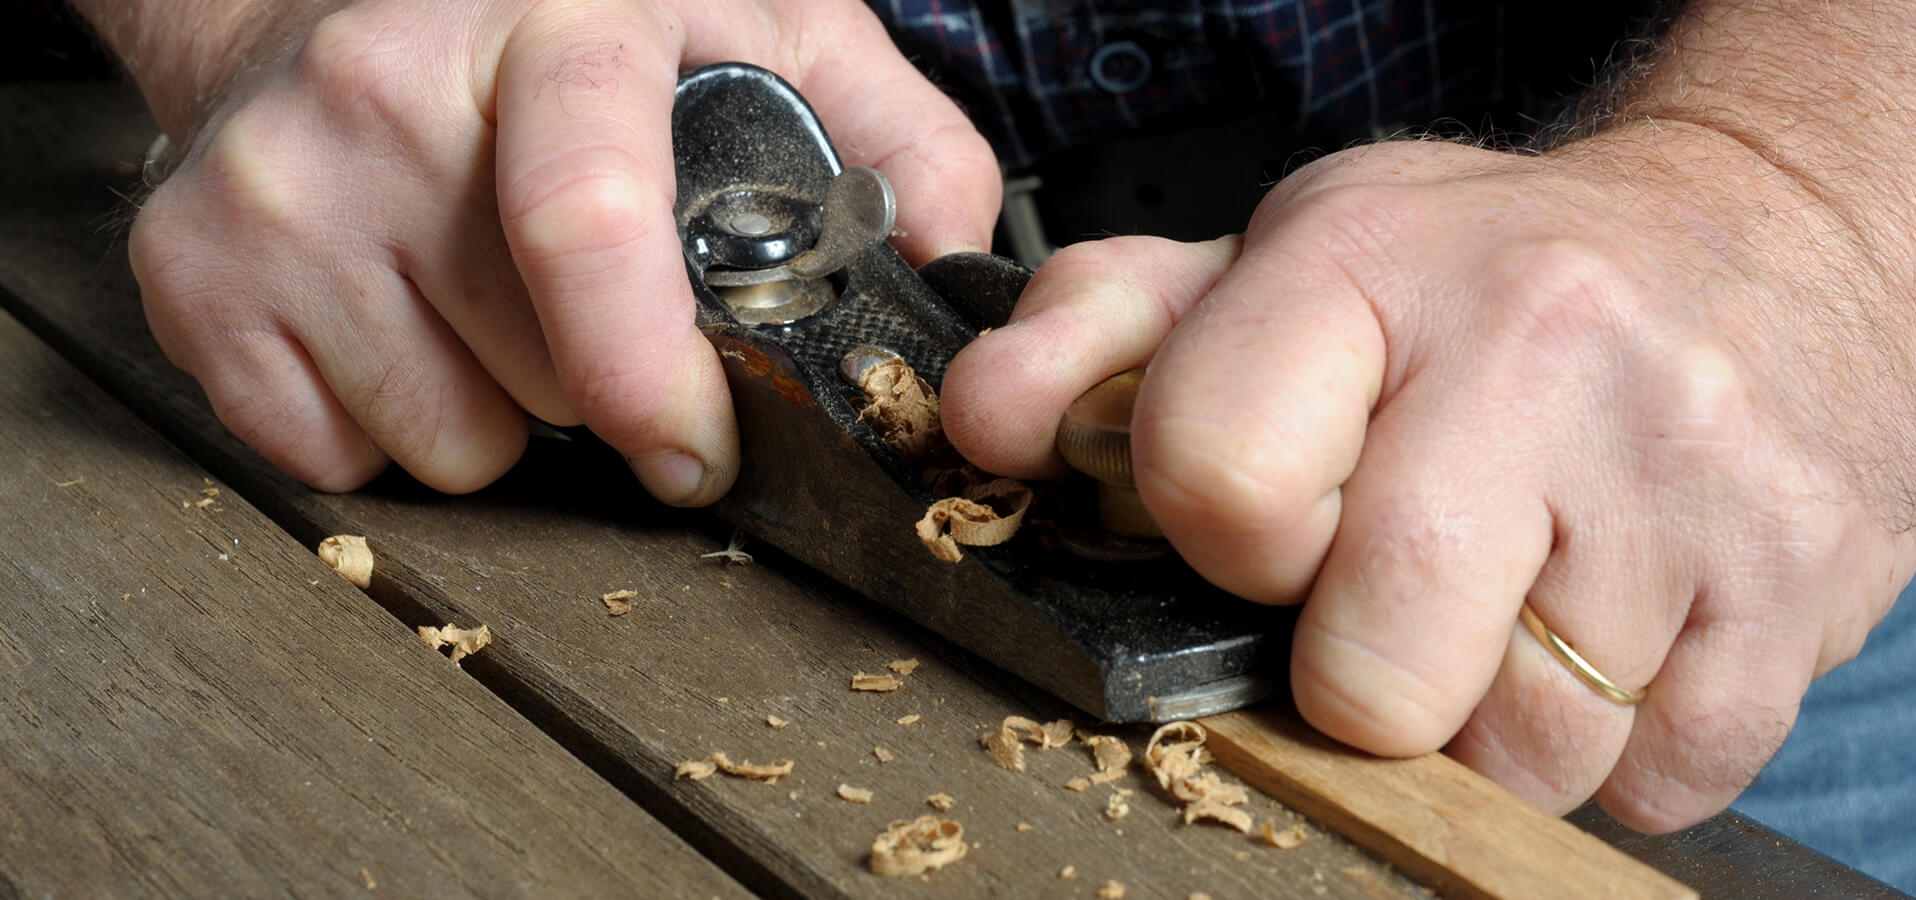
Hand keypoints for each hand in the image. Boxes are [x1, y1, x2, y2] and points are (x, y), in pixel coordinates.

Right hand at [122, 0, 998, 500]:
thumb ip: (892, 135)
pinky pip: (339, 458)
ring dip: (502, 412)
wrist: (318, 1)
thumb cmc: (557, 30)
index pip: (588, 222)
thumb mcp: (759, 27)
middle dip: (603, 386)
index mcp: (555, 26)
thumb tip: (957, 268)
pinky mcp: (195, 271)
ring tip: (490, 302)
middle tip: (593, 307)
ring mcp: (279, 188)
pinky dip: (394, 429)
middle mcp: (388, 92)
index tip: (696, 447)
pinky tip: (408, 327)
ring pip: (450, 440)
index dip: (652, 373)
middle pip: (545, 374)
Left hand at [943, 126, 1915, 829]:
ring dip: (1491, 716)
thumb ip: (1104, 337)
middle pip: (1369, 681)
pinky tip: (1616, 624)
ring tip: (1519, 595)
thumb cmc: (1493, 271)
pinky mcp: (1797, 587)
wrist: (1769, 243)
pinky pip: (1656, 786)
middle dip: (1360, 669)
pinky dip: (1620, 744)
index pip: (1217, 487)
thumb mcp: (1290, 256)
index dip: (1230, 542)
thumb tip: (981, 425)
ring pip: (1519, 758)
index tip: (1280, 520)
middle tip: (1403, 580)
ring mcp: (1684, 480)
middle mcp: (1540, 356)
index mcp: (1369, 265)